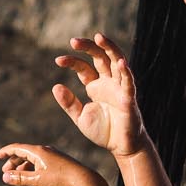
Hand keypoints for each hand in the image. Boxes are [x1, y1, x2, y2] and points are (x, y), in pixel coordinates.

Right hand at [0, 142, 95, 185]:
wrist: (83, 181)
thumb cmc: (59, 180)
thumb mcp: (37, 181)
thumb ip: (20, 179)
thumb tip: (5, 177)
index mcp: (38, 151)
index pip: (17, 148)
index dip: (6, 152)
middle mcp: (45, 150)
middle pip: (25, 152)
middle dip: (13, 161)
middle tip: (6, 171)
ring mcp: (53, 155)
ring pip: (33, 158)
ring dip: (23, 166)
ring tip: (17, 176)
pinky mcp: (59, 162)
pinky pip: (41, 162)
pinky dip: (33, 168)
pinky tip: (32, 177)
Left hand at [52, 33, 145, 159]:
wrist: (121, 147)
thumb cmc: (103, 131)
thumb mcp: (80, 118)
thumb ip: (69, 103)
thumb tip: (56, 86)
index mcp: (96, 86)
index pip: (83, 67)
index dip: (72, 61)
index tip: (58, 60)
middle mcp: (108, 83)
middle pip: (100, 57)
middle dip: (88, 47)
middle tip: (73, 41)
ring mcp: (119, 88)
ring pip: (117, 62)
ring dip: (110, 49)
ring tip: (99, 37)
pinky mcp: (129, 98)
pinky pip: (129, 82)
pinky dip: (126, 72)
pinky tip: (121, 62)